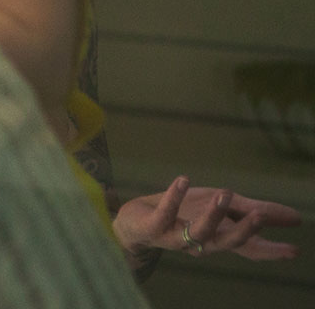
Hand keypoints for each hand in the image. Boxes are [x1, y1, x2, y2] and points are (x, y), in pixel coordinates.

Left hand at [113, 175, 300, 260]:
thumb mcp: (221, 206)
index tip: (294, 251)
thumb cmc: (183, 212)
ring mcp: (176, 235)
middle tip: (260, 216)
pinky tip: (184, 180)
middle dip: (244, 231)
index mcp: (219, 238)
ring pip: (198, 231)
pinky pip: (165, 213)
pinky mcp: (154, 226)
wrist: (135, 220)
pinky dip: (173, 197)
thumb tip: (296, 217)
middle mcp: (201, 241)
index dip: (271, 251)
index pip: (249, 248)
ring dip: (212, 215)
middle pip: (226, 242)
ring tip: (225, 193)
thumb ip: (255, 211)